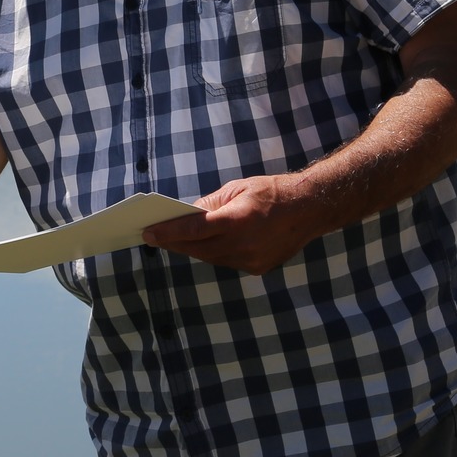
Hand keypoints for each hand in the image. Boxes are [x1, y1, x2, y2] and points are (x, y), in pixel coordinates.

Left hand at [140, 175, 312, 274]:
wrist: (307, 209)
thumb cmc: (271, 192)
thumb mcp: (237, 189)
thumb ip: (210, 204)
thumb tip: (185, 215)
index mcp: (237, 220)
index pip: (193, 229)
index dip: (168, 233)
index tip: (148, 234)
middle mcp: (243, 244)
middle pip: (197, 248)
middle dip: (174, 243)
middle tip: (155, 237)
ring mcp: (250, 260)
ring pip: (210, 258)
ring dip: (192, 249)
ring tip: (174, 241)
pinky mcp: (257, 268)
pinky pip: (226, 262)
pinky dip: (213, 253)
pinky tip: (202, 245)